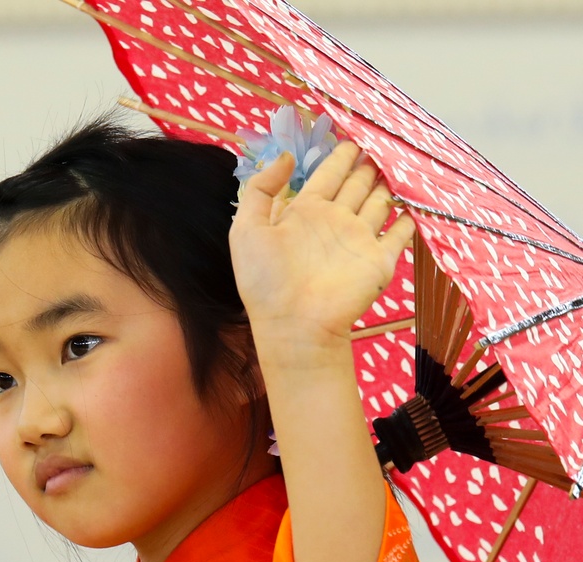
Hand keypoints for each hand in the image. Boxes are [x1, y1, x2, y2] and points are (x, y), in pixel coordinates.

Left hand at [229, 141, 415, 364]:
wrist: (293, 325)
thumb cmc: (265, 281)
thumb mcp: (246, 230)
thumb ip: (261, 188)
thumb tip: (287, 156)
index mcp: (306, 212)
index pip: (328, 174)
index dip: (340, 154)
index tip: (353, 132)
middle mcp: (335, 221)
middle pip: (358, 183)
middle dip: (370, 162)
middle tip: (383, 137)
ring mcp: (359, 239)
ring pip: (380, 201)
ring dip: (391, 182)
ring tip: (402, 157)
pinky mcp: (380, 259)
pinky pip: (401, 231)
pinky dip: (411, 214)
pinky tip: (418, 195)